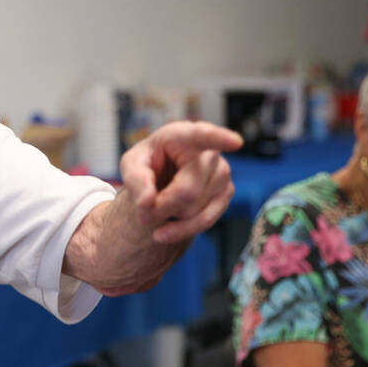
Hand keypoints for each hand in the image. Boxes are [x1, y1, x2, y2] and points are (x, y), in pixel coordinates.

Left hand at [119, 120, 242, 244]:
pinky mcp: (226, 193)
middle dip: (161, 206)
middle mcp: (209, 152)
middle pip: (187, 191)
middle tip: (144, 207)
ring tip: (159, 204)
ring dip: (169, 216)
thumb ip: (135, 180)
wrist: (162, 178)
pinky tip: (165, 231)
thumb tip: (147, 202)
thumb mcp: (132, 165)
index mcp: (182, 135)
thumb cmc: (148, 163)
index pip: (202, 136)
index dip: (219, 138)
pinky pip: (205, 221)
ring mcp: (222, 173)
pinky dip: (181, 230)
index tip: (236, 142)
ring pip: (194, 209)